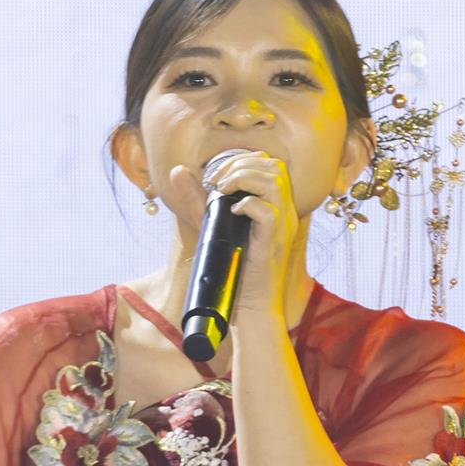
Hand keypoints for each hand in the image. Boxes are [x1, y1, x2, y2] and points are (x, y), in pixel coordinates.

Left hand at [176, 147, 301, 326]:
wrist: (250, 306)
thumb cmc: (234, 268)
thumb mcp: (215, 225)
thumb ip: (199, 199)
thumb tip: (178, 171)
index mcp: (278, 206)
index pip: (271, 164)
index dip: (243, 159)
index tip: (217, 176)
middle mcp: (286, 213)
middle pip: (274, 166)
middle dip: (240, 164)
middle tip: (216, 181)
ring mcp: (283, 228)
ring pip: (274, 182)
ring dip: (242, 178)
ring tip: (221, 191)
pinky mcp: (273, 244)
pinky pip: (268, 212)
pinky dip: (247, 205)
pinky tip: (231, 212)